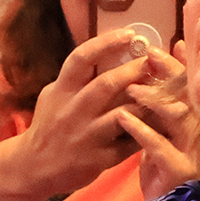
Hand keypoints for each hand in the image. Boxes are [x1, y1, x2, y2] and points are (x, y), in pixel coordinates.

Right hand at [0, 30, 162, 200]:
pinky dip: (148, 130)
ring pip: (123, 114)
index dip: (107, 43)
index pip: (82, 58)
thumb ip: (78, 77)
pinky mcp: (99, 158)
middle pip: (107, 84)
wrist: (34, 166)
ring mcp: (87, 136)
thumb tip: (108, 51)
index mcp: (61, 90)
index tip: (130, 34)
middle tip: (155, 61)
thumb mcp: (55, 94)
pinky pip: (129, 142)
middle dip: (135, 70)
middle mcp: (73, 111)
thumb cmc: (49, 125)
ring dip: (147, 100)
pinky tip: (163, 121)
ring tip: (165, 90)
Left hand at [118, 43, 198, 200]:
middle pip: (189, 95)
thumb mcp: (169, 132)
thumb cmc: (164, 169)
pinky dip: (141, 130)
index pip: (193, 87)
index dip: (176, 65)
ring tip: (131, 86)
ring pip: (179, 117)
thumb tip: (173, 57)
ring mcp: (196, 153)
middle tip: (147, 55)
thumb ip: (169, 100)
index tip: (156, 48)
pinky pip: (160, 147)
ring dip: (154, 98)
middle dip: (168, 72)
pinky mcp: (181, 173)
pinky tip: (123, 117)